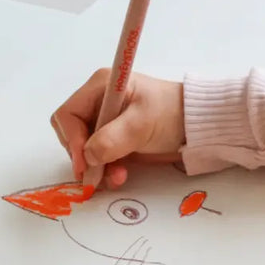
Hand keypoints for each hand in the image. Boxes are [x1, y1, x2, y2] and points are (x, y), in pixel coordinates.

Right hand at [51, 71, 184, 187]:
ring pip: (84, 149)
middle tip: (97, 175)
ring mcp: (106, 122)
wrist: (195, 126)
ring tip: (117, 177)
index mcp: (101, 87)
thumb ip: (112, 139)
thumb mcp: (141, 124)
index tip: (85, 163)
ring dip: (96, 167)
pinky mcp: (114, 139)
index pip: (68, 114)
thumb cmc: (171, 114)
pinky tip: (120, 176)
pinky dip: (105, 170)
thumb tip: (88, 157)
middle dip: (83, 156)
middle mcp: (98, 103)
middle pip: (72, 134)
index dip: (72, 140)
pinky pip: (99, 158)